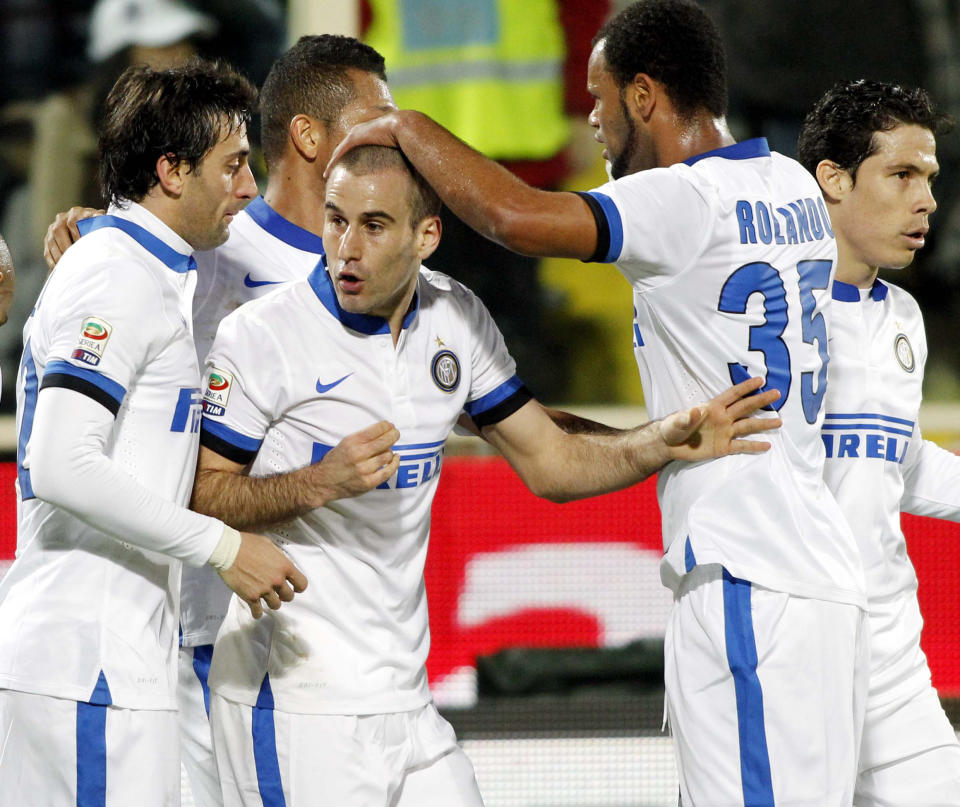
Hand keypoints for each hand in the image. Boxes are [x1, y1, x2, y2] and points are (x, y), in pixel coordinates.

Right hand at [43, 206, 102, 269]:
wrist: (88, 225)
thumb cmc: (96, 226)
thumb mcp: (100, 222)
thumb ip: (101, 221)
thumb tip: (102, 220)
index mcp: (76, 213)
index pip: (73, 221)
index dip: (77, 234)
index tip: (83, 246)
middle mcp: (62, 218)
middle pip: (58, 231)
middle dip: (66, 246)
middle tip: (74, 258)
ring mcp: (53, 229)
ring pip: (52, 241)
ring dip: (59, 254)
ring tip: (67, 265)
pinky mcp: (48, 239)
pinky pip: (47, 250)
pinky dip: (52, 260)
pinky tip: (59, 268)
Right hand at [218, 531, 307, 618]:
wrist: (228, 550)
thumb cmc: (248, 544)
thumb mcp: (269, 545)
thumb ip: (279, 558)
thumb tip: (281, 564)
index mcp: (285, 566)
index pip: (302, 584)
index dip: (299, 587)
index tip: (295, 588)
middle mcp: (277, 580)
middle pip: (289, 596)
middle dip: (284, 595)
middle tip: (278, 592)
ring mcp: (264, 590)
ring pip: (276, 605)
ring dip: (272, 602)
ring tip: (267, 599)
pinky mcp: (251, 597)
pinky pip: (258, 611)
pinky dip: (257, 613)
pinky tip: (256, 610)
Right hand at [306, 420, 399, 506]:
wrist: (323, 482)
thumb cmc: (335, 461)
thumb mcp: (345, 443)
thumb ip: (362, 438)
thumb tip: (384, 431)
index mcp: (352, 442)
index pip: (376, 430)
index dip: (386, 426)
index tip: (390, 425)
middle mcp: (358, 454)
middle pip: (384, 441)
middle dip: (394, 435)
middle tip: (396, 433)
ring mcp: (364, 469)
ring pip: (387, 455)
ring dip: (390, 451)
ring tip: (388, 449)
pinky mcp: (368, 482)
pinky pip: (388, 472)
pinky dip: (394, 464)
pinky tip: (395, 459)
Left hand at [324, 111, 404, 177]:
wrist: (401, 126)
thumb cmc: (402, 137)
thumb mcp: (395, 147)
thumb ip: (393, 153)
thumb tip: (401, 166)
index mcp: (367, 133)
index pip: (352, 146)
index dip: (346, 156)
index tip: (343, 167)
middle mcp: (358, 132)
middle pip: (342, 148)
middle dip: (335, 159)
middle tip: (330, 172)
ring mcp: (355, 134)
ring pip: (338, 151)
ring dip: (332, 162)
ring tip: (326, 174)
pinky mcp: (354, 138)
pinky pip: (340, 152)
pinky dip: (333, 161)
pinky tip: (328, 170)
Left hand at [661, 376, 780, 461]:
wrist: (670, 445)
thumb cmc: (672, 428)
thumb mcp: (677, 422)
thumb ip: (687, 417)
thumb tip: (696, 409)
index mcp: (713, 408)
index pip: (732, 395)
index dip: (745, 387)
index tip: (760, 379)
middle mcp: (723, 418)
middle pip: (745, 407)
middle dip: (760, 400)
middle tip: (777, 393)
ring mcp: (724, 433)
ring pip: (747, 426)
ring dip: (763, 424)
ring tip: (779, 422)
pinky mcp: (723, 447)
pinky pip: (741, 446)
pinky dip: (753, 446)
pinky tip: (767, 445)